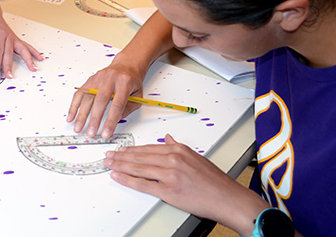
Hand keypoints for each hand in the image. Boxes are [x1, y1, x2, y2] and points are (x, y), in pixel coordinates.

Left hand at [0, 11, 41, 78]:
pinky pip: (26, 46)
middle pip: (9, 54)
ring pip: (22, 50)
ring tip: (33, 68)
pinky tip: (39, 58)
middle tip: (9, 76)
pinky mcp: (16, 39)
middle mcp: (8, 36)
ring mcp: (13, 37)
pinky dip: (33, 52)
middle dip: (9, 66)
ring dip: (28, 60)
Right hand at [67, 58, 143, 137]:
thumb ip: (128, 108)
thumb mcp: (138, 95)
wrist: (126, 65)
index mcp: (125, 82)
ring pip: (87, 97)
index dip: (111, 120)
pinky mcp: (90, 79)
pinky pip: (80, 93)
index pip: (117, 104)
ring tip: (78, 127)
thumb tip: (115, 121)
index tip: (106, 133)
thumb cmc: (132, 81)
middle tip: (90, 133)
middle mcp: (110, 78)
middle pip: (100, 101)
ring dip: (81, 114)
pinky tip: (71, 116)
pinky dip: (74, 105)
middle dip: (94, 119)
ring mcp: (98, 78)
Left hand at [104, 134, 267, 232]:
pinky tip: (117, 176)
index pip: (148, 148)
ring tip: (108, 164)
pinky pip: (142, 184)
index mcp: (178, 149)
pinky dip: (127, 179)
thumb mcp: (196, 156)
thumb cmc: (214, 181)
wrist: (227, 198)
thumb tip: (167, 138)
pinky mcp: (168, 190)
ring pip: (138, 168)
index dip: (132, 149)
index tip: (121, 149)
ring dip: (120, 165)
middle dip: (121, 156)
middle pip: (140, 156)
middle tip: (108, 155)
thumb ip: (178, 146)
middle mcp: (173, 159)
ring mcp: (169, 174)